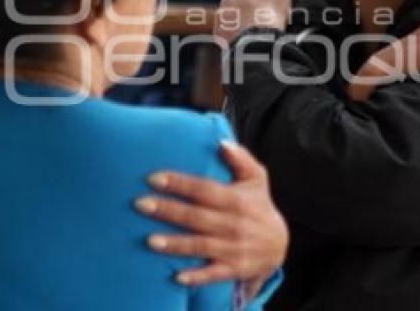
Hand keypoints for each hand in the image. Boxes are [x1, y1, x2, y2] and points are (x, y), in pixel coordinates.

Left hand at [134, 141, 287, 295]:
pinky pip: (213, 274)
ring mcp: (233, 248)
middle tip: (139, 204)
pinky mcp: (233, 269)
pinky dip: (196, 277)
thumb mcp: (257, 178)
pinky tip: (177, 277)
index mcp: (235, 200)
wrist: (279, 245)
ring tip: (149, 240)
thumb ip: (241, 158)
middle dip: (167, 210)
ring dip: (175, 244)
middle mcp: (233, 224)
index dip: (179, 183)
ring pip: (200, 245)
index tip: (153, 178)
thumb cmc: (259, 206)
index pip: (203, 189)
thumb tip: (221, 142)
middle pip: (195, 216)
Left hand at [214, 0, 290, 42]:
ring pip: (232, 17)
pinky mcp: (219, 33)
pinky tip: (246, 41)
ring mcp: (221, 17)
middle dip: (248, 9)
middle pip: (240, 3)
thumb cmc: (269, 12)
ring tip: (253, 33)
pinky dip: (235, 35)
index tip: (269, 9)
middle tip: (261, 21)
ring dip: (240, 22)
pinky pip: (228, 32)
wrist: (255, 40)